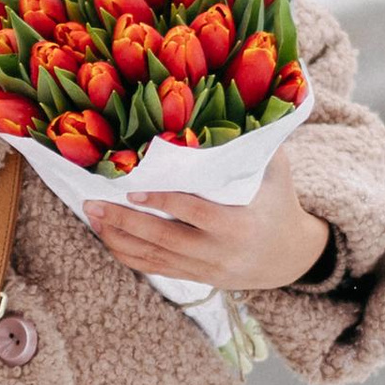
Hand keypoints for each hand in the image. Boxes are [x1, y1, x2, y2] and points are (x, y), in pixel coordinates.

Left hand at [83, 144, 327, 294]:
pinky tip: (108, 239)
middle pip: (164, 239)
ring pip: (154, 258)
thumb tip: (236, 106)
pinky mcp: (196, 278)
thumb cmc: (280, 203)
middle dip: (125, 222)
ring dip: (119, 239)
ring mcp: (206, 269)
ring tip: (93, 218)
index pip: (194, 214)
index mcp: (240, 225)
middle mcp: (219, 252)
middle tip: (93, 204)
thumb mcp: (277, 173)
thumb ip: (255, 145)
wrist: (291, 257)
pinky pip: (156, 269)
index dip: (162, 203)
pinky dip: (130, 255)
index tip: (132, 191)